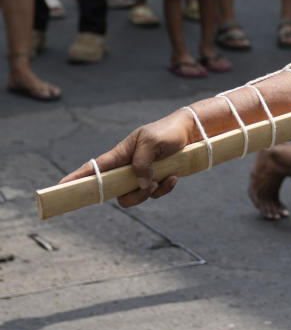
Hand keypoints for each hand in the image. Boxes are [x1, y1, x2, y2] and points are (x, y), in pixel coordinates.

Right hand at [57, 112, 192, 207]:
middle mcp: (128, 167)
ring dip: (150, 192)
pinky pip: (154, 193)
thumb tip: (140, 184)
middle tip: (147, 187)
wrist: (190, 133)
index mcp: (121, 154)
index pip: (95, 168)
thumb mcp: (151, 142)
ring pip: (136, 196)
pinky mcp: (155, 179)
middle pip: (116, 192)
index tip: (61, 187)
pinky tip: (174, 177)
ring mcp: (141, 174)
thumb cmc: (167, 132)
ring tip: (165, 178)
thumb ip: (141, 163)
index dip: (78, 178)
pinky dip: (165, 188)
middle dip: (133, 196)